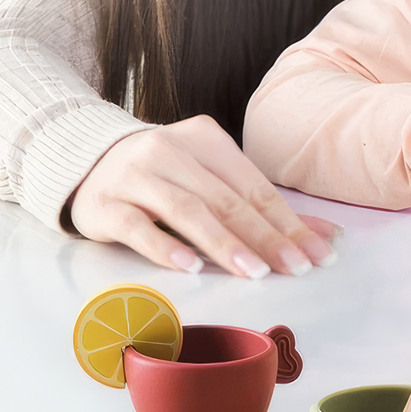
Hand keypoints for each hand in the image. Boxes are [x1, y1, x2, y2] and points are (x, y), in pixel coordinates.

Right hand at [68, 116, 337, 276]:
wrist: (83, 163)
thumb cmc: (163, 177)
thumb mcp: (210, 181)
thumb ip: (262, 209)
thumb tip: (328, 238)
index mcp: (206, 139)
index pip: (255, 187)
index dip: (289, 223)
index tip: (318, 255)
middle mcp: (171, 150)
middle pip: (226, 200)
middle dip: (266, 237)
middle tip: (296, 268)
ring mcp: (134, 175)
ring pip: (187, 210)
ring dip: (224, 243)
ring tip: (255, 272)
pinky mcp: (104, 204)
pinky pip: (137, 226)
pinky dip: (164, 246)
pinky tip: (190, 267)